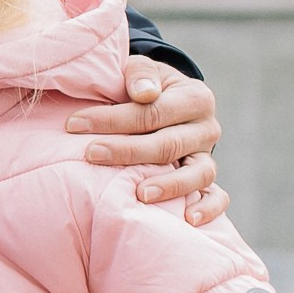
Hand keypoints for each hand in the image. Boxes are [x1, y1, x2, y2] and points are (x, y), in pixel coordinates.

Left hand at [64, 61, 226, 226]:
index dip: (113, 119)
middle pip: (168, 144)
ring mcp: (208, 156)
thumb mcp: (143, 72)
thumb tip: (143, 94)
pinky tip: (188, 220)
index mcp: (195, 97)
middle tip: (92, 154)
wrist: (167, 104)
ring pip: (198, 173)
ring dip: (170, 186)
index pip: (153, 111)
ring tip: (141, 195)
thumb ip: (141, 76)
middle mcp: (207, 128)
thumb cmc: (146, 89)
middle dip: (128, 151)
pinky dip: (208, 209)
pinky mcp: (209, 180)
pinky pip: (218, 198)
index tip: (75, 124)